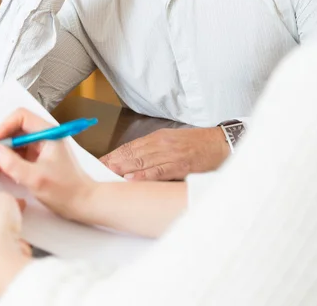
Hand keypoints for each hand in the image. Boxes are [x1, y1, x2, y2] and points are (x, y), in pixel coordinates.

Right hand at [0, 109, 95, 221]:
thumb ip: (12, 163)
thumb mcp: (35, 178)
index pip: (21, 117)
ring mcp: (41, 147)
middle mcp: (44, 136)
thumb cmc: (65, 190)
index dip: (3, 127)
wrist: (82, 202)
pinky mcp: (38, 158)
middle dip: (0, 142)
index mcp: (48, 133)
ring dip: (1, 153)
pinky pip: (18, 154)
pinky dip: (7, 160)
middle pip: (16, 129)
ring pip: (15, 142)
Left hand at [100, 127, 229, 180]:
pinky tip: (132, 180)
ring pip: (141, 162)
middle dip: (112, 163)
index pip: (130, 147)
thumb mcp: (173, 142)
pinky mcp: (180, 164)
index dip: (113, 155)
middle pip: (131, 154)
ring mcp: (170, 154)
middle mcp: (161, 143)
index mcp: (158, 137)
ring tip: (107, 175)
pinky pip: (159, 171)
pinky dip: (144, 176)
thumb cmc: (198, 145)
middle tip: (96, 171)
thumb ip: (155, 151)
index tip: (99, 163)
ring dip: (123, 169)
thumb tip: (135, 164)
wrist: (221, 144)